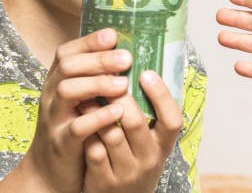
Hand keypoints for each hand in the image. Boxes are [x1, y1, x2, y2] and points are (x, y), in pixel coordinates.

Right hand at [19, 28, 132, 192]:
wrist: (48, 173)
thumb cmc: (71, 130)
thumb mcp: (77, 101)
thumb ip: (92, 80)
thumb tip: (124, 54)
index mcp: (56, 82)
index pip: (66, 52)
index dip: (88, 42)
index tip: (113, 35)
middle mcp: (51, 96)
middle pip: (68, 67)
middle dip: (98, 59)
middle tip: (126, 58)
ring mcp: (54, 119)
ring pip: (67, 91)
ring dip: (97, 84)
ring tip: (124, 84)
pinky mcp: (61, 143)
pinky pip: (76, 127)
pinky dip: (97, 117)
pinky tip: (116, 111)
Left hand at [78, 70, 182, 191]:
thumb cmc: (133, 162)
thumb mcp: (148, 144)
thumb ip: (148, 116)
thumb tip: (142, 70)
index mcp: (163, 146)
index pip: (172, 120)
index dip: (161, 95)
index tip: (147, 73)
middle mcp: (148, 160)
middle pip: (134, 122)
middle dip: (117, 96)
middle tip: (105, 76)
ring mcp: (126, 172)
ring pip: (109, 133)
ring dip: (95, 109)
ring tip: (85, 91)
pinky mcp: (103, 180)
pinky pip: (93, 149)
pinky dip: (85, 129)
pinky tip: (78, 116)